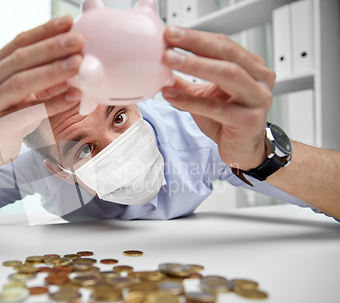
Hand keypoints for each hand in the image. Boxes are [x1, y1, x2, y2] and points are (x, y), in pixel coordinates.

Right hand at [0, 15, 82, 133]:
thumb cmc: (13, 115)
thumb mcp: (24, 89)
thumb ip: (42, 70)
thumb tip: (76, 51)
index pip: (19, 42)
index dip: (44, 31)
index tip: (68, 21)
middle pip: (20, 59)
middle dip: (51, 48)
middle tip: (78, 41)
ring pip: (21, 83)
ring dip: (52, 72)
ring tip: (78, 64)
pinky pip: (29, 112)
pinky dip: (53, 103)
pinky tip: (73, 95)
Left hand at [161, 26, 275, 170]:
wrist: (244, 151)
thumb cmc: (229, 122)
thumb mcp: (205, 96)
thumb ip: (186, 82)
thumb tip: (161, 68)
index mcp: (252, 67)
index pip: (223, 44)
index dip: (196, 37)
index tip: (171, 33)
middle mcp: (260, 79)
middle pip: (227, 53)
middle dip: (196, 43)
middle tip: (171, 38)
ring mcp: (258, 99)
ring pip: (227, 74)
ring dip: (195, 65)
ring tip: (170, 60)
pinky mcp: (249, 120)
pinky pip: (216, 107)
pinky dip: (191, 100)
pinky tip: (171, 95)